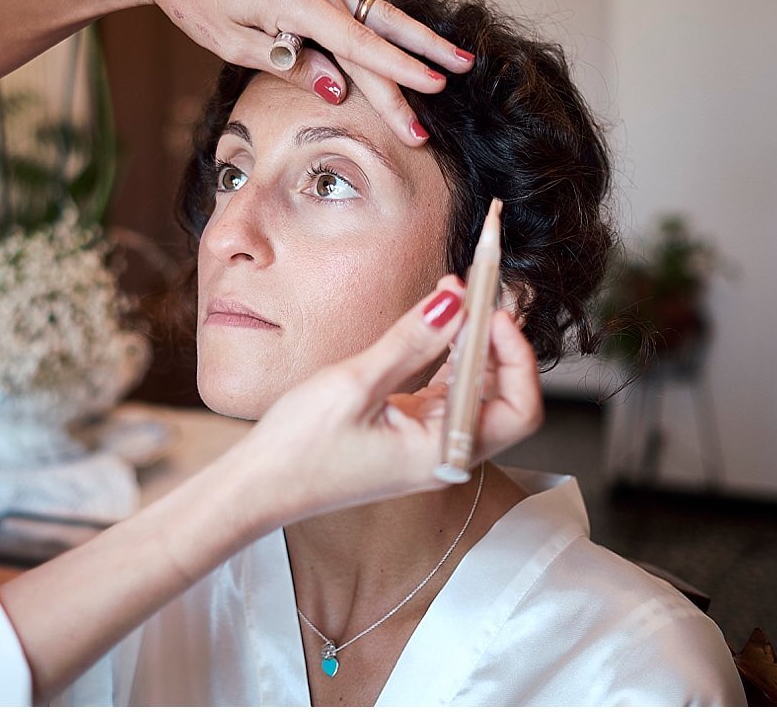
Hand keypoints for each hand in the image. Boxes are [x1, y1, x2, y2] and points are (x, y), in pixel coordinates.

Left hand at [131, 0, 472, 146]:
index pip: (358, 49)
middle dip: (411, 73)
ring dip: (420, 37)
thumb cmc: (198, 2)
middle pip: (374, 39)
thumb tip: (339, 88)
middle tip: (445, 101)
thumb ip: (290, 64)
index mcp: (297, 5)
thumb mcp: (235, 45)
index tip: (432, 93)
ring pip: (379, 13)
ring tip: (462, 59)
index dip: (398, 74)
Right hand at [231, 276, 541, 526]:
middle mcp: (445, 454)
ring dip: (469, 343)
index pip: (517, 405)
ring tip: (454, 294)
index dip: (514, 353)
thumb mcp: (355, 385)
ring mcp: (426, 445)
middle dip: (496, 340)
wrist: (258, 486)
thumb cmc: (299, 450)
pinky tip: (434, 324)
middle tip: (479, 290)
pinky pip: (442, 392)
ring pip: (473, 389)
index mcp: (443, 453)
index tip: (491, 308)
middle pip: (501, 395)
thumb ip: (410, 341)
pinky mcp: (405, 434)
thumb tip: (454, 301)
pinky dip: (445, 357)